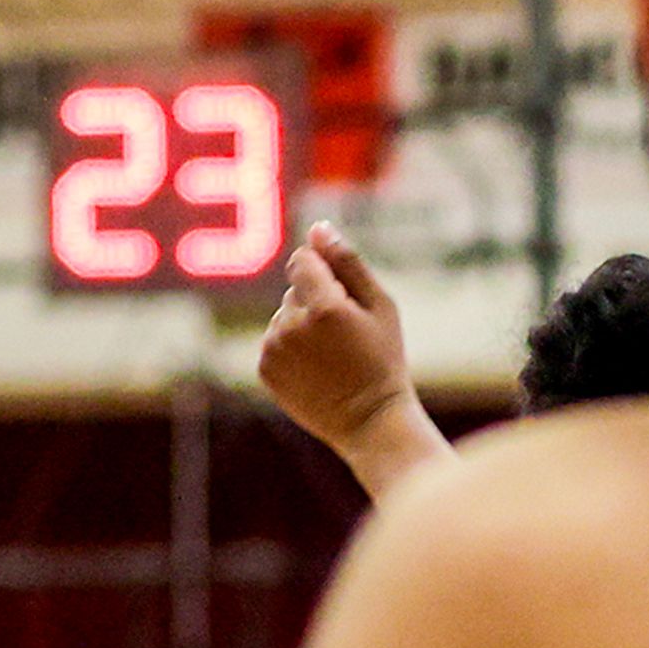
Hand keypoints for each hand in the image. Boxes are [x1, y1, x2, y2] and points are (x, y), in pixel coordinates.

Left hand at [258, 223, 421, 453]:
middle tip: (347, 336)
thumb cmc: (383, 359)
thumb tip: (318, 228)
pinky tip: (317, 368)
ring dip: (303, 325)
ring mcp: (274, 348)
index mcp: (325, 306)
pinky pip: (274, 341)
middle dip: (316, 302)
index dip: (324, 273)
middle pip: (294, 290)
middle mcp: (292, 325)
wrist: (368, 418)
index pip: (303, 261)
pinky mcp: (264, 368)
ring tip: (333, 355)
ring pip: (283, 316)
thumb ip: (348, 263)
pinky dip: (292, 348)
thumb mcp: (381, 307)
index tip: (342, 294)